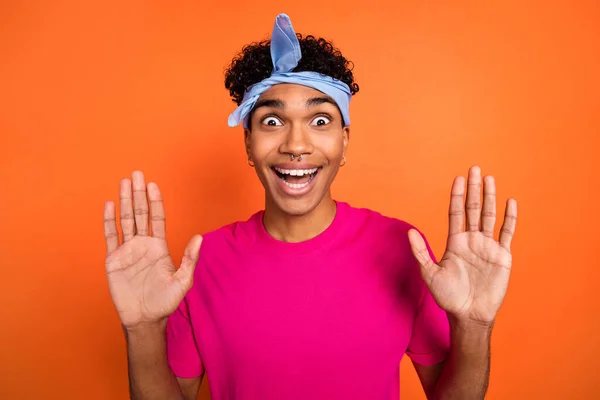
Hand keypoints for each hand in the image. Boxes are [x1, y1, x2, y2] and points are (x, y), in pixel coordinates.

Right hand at [103, 171, 202, 328]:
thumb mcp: (182, 281)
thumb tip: (199, 237)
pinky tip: (109, 205)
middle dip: (138, 193)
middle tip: (136, 173)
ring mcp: (128, 250)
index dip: (155, 201)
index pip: (157, 218)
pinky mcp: (114, 259)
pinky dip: (109, 221)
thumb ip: (189, 259)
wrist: (144, 319)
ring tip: (123, 182)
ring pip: (125, 220)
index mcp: (159, 246)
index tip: (152, 184)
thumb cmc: (165, 302)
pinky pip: (111, 236)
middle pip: (140, 213)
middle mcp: (143, 244)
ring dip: (124, 201)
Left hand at [408, 166, 516, 324]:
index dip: (457, 195)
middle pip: (473, 208)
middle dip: (474, 189)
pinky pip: (507, 233)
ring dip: (490, 197)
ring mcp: (487, 247)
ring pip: (490, 216)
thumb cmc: (448, 296)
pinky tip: (510, 202)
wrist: (469, 314)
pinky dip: (509, 218)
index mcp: (455, 242)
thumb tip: (409, 231)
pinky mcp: (502, 256)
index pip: (456, 212)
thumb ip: (421, 252)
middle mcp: (472, 240)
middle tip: (475, 168)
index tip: (458, 178)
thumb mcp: (430, 273)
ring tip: (490, 178)